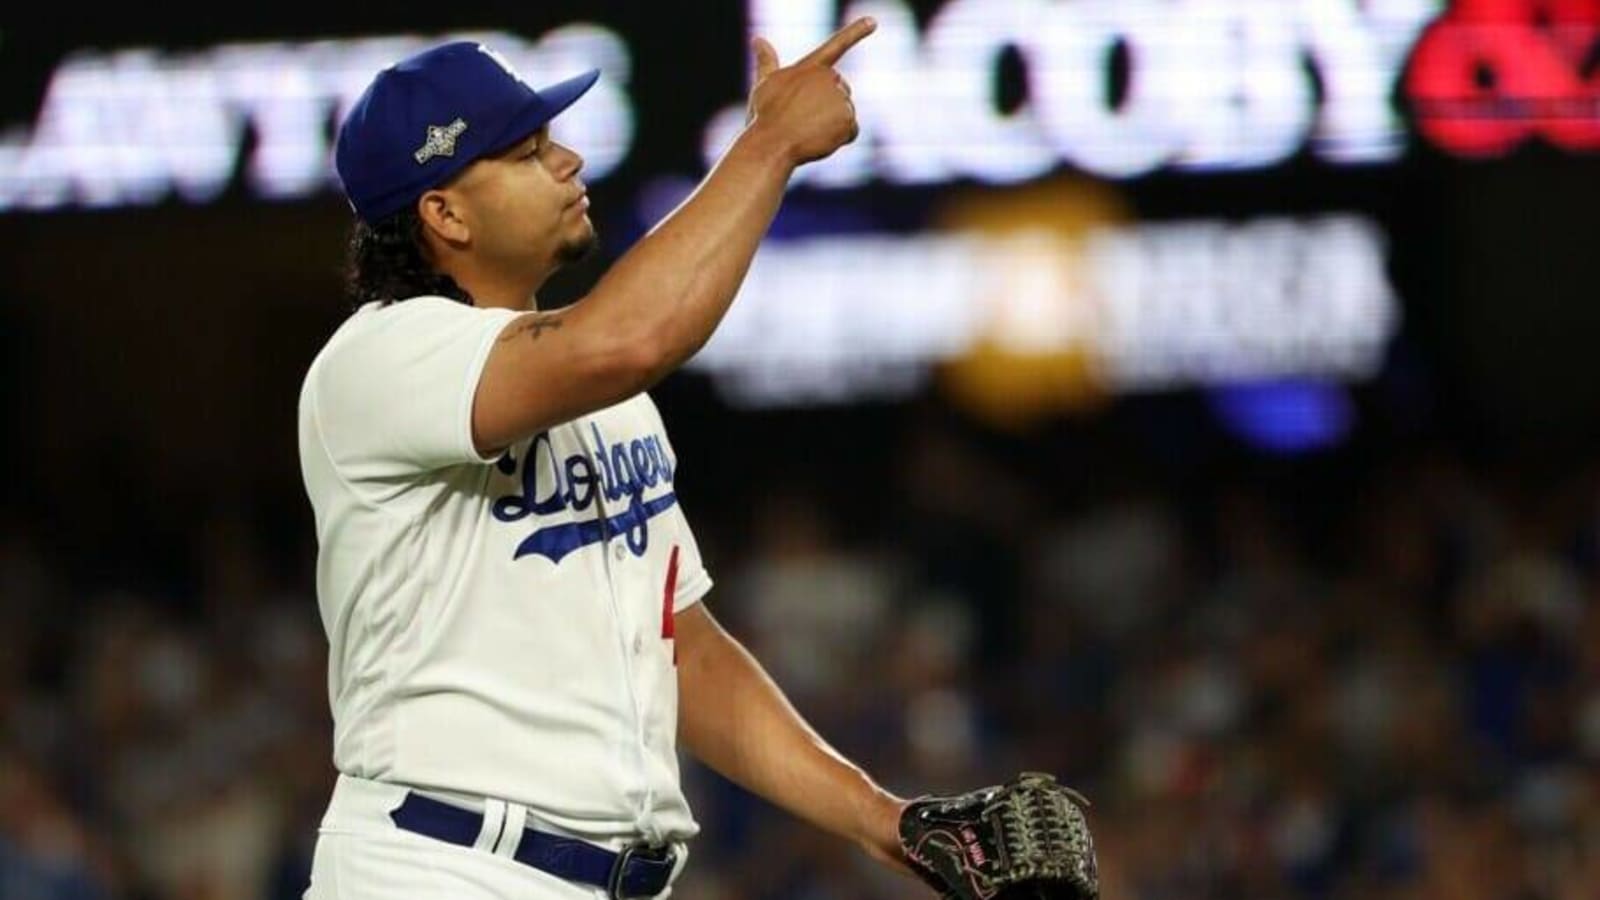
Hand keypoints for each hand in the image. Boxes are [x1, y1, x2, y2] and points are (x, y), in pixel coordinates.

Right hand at [745, 17, 875, 164]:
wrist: (771, 143)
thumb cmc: (765, 117)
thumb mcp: (764, 85)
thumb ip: (767, 62)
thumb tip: (758, 39)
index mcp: (810, 67)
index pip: (836, 46)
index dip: (856, 32)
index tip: (873, 22)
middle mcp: (828, 77)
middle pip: (840, 92)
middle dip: (827, 107)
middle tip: (803, 119)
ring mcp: (840, 97)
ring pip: (845, 113)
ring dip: (832, 125)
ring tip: (808, 131)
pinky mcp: (848, 117)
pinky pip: (851, 132)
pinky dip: (839, 139)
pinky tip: (819, 140)